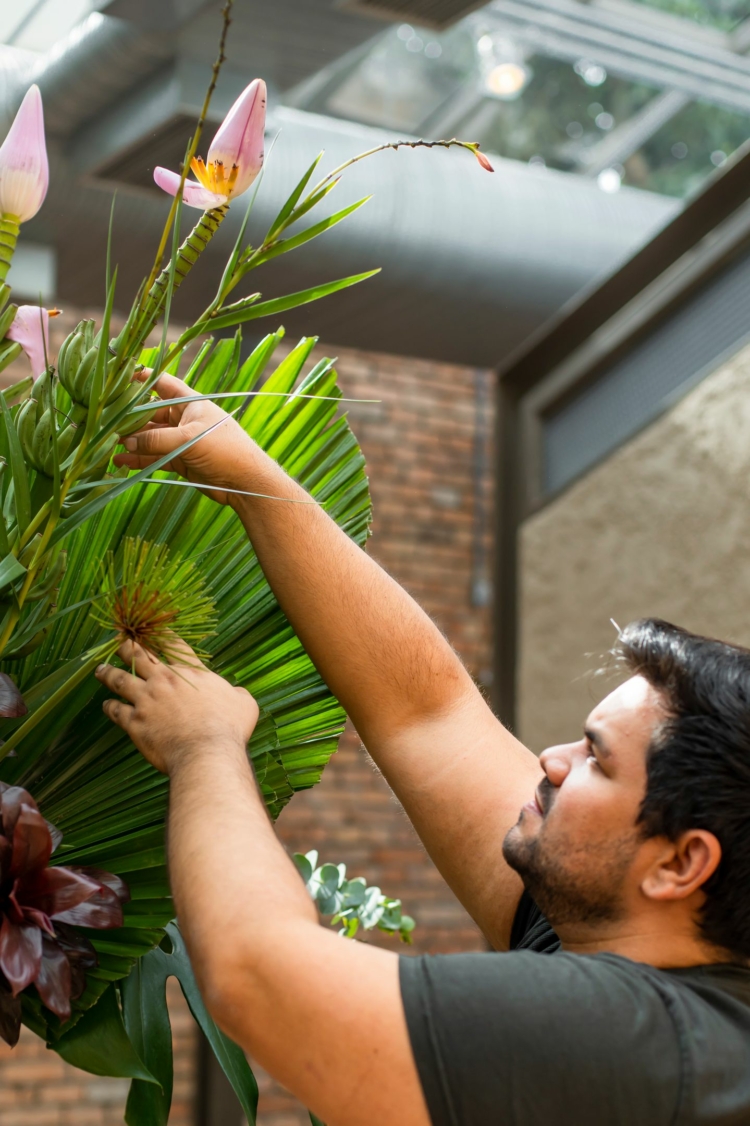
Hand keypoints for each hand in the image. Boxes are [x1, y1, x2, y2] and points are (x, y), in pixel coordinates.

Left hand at [95, 638, 258, 774]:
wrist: (206, 752)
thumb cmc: (229, 728)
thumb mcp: (244, 703)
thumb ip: (237, 693)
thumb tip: (236, 693)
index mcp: (191, 672)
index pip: (174, 644)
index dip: (162, 633)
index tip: (153, 627)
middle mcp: (165, 680)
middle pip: (139, 655)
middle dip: (126, 646)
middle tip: (118, 641)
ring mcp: (147, 699)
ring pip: (120, 679)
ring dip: (108, 672)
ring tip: (100, 669)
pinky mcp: (135, 721)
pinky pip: (115, 710)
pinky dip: (109, 706)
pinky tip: (106, 705)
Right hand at [113, 372, 256, 506]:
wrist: (246, 481)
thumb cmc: (225, 450)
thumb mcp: (189, 440)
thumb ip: (156, 440)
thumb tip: (127, 443)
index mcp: (189, 403)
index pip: (161, 383)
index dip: (141, 379)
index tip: (119, 378)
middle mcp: (183, 418)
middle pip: (149, 414)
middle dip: (128, 419)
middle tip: (104, 424)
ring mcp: (181, 440)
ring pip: (149, 438)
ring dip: (131, 442)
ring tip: (107, 447)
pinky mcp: (180, 460)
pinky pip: (154, 457)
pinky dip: (139, 460)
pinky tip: (120, 463)